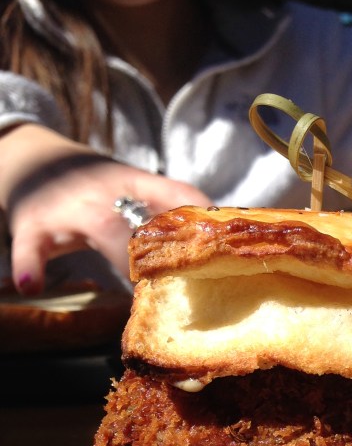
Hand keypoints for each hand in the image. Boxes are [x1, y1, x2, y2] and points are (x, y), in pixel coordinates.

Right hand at [0, 125, 212, 294]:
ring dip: (122, 254)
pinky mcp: (35, 224)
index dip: (204, 219)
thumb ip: (169, 213)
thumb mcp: (133, 189)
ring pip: (100, 227)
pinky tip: (32, 285)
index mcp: (137, 183)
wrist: (34, 159)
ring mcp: (71, 208)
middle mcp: (108, 192)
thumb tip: (221, 243)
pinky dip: (30, 265)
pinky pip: (32, 246)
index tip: (227, 246)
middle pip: (142, 216)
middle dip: (165, 247)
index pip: (180, 195)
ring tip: (138, 287)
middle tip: (187, 281)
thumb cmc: (98, 189)